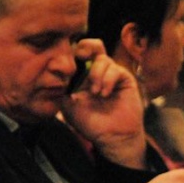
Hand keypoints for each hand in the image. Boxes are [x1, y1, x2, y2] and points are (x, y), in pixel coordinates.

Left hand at [61, 40, 146, 168]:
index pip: (78, 55)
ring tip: (96, 93)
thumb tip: (59, 69)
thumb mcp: (68, 106)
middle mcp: (98, 72)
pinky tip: (104, 94)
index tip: (69, 57)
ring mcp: (112, 74)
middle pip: (93, 46)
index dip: (73, 51)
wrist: (112, 137)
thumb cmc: (91, 124)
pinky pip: (115, 69)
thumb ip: (63, 87)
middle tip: (81, 55)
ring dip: (96, 74)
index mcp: (83, 76)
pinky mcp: (124, 78)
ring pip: (103, 59)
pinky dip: (107, 80)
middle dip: (87, 47)